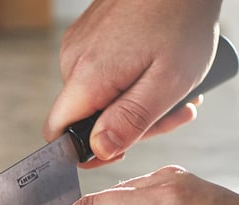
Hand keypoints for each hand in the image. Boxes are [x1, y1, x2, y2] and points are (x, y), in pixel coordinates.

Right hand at [45, 0, 222, 165]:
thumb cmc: (181, 18)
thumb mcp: (167, 82)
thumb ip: (130, 121)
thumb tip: (99, 150)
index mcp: (87, 76)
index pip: (58, 132)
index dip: (83, 152)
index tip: (119, 150)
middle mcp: (73, 60)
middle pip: (86, 119)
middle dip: (130, 126)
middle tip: (175, 114)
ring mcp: (80, 45)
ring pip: (99, 99)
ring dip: (137, 104)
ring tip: (176, 90)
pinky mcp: (90, 36)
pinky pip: (103, 76)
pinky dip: (131, 82)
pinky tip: (159, 71)